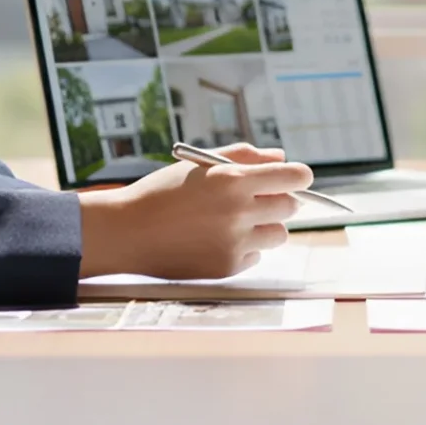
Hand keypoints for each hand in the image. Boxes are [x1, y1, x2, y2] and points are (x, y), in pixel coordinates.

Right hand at [77, 144, 305, 279]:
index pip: (294, 177)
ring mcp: (235, 242)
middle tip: (260, 200)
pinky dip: (244, 248)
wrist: (126, 232)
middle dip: (281, 201)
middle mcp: (239, 211)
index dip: (299, 177)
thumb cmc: (161, 193)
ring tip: (235, 222)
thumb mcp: (200, 165)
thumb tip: (282, 158)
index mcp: (234, 179)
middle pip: (290, 207)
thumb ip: (245, 156)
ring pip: (278, 234)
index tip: (297, 179)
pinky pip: (256, 256)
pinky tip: (215, 240)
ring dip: (266, 227)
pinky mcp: (228, 267)